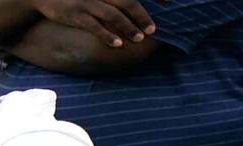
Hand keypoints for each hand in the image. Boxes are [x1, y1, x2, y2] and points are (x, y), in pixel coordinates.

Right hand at [31, 0, 156, 46]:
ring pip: (113, 15)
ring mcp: (87, 3)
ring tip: (140, 38)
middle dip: (142, 15)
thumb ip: (112, 0)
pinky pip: (94, 26)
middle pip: (127, 1)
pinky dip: (107, 35)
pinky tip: (118, 44)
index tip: (167, 3)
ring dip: (128, 27)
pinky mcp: (75, 14)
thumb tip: (129, 9)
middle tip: (153, 29)